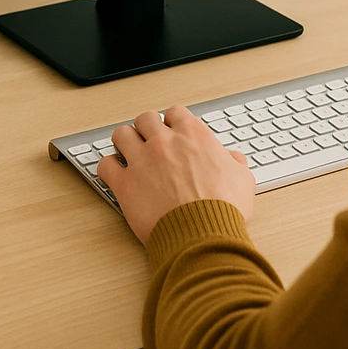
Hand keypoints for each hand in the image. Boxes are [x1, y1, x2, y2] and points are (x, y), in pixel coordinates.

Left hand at [96, 105, 255, 243]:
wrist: (203, 235)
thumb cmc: (222, 208)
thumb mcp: (242, 179)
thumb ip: (234, 163)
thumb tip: (233, 160)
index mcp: (193, 135)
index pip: (175, 112)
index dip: (173, 122)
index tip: (173, 132)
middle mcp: (164, 142)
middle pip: (145, 118)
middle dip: (146, 128)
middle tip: (148, 141)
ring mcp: (142, 160)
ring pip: (121, 134)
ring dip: (124, 142)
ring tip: (127, 152)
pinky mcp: (125, 184)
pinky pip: (105, 165)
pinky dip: (108, 168)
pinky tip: (114, 174)